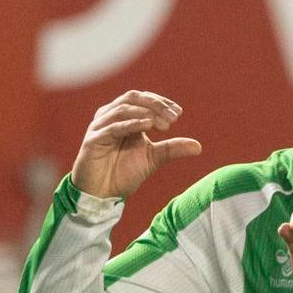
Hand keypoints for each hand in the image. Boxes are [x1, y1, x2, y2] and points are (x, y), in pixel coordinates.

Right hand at [69, 90, 202, 198]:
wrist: (102, 194)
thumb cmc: (123, 173)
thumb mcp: (153, 159)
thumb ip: (172, 149)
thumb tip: (199, 146)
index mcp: (123, 116)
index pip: (143, 99)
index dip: (161, 102)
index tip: (178, 112)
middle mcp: (110, 117)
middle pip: (133, 98)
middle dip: (155, 104)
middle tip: (174, 117)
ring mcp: (100, 127)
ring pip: (123, 109)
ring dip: (146, 113)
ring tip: (164, 124)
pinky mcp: (93, 140)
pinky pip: (113, 127)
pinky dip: (131, 124)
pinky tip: (147, 126)